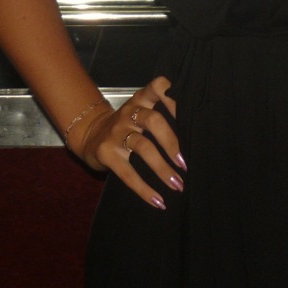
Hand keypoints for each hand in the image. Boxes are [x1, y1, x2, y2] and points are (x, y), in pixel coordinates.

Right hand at [73, 76, 185, 210]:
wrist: (90, 135)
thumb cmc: (127, 124)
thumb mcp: (140, 110)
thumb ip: (161, 113)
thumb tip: (197, 133)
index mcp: (141, 99)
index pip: (158, 86)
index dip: (174, 97)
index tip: (191, 115)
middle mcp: (129, 112)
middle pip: (154, 120)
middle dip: (172, 143)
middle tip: (185, 163)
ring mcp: (116, 132)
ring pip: (143, 147)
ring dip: (163, 169)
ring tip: (178, 185)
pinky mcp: (107, 153)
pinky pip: (128, 173)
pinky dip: (144, 189)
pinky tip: (158, 201)